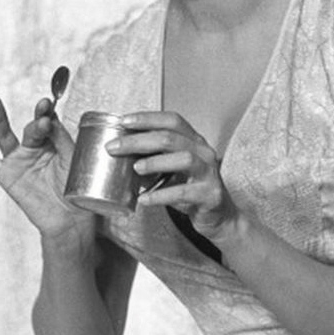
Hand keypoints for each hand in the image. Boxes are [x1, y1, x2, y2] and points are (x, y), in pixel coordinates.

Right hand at [0, 95, 95, 245]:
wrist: (69, 219)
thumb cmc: (75, 189)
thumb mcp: (72, 158)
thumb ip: (60, 138)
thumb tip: (48, 117)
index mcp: (52, 143)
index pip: (46, 121)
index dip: (46, 112)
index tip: (47, 104)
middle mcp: (34, 149)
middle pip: (30, 128)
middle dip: (36, 121)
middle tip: (42, 113)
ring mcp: (18, 161)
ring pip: (5, 135)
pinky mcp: (6, 175)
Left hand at [108, 111, 239, 239]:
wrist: (218, 216)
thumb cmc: (190, 189)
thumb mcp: (171, 170)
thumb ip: (151, 158)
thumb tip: (120, 153)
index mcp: (193, 141)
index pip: (172, 121)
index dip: (147, 118)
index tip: (123, 122)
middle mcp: (204, 152)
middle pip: (171, 138)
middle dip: (139, 140)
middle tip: (115, 147)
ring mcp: (209, 172)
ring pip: (183, 159)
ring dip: (155, 162)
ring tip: (136, 169)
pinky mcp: (210, 194)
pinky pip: (184, 192)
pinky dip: (161, 195)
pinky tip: (144, 199)